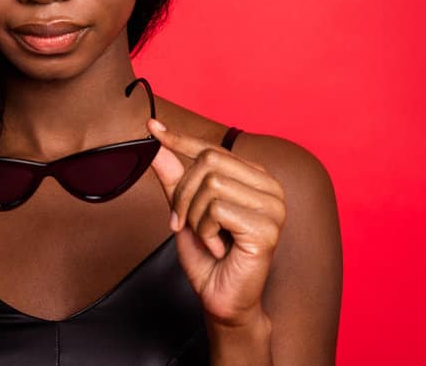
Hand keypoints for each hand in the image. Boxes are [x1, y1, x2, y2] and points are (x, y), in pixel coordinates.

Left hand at [147, 118, 285, 326]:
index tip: (152, 128)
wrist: (221, 298)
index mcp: (254, 177)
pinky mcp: (267, 228)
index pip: (212, 148)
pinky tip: (218, 248)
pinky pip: (217, 210)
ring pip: (211, 185)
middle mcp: (269, 187)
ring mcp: (273, 207)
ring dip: (194, 216)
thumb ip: (174, 176)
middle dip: (183, 194)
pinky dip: (205, 231)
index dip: (179, 139)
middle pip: (209, 161)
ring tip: (206, 237)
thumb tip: (156, 142)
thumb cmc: (208, 256)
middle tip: (184, 222)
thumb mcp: (185, 209)